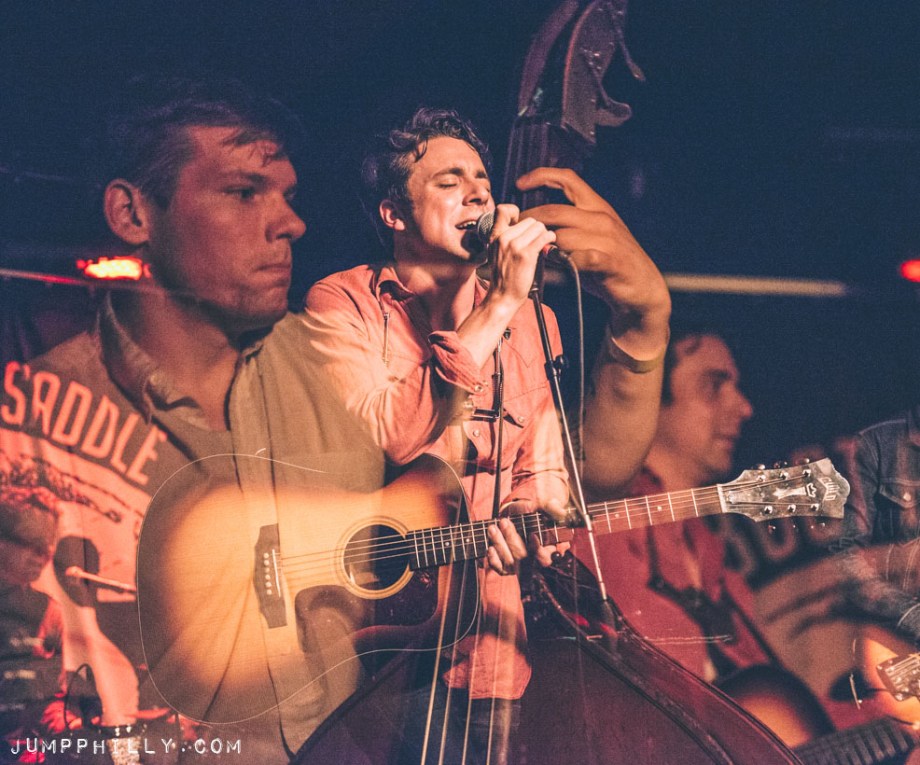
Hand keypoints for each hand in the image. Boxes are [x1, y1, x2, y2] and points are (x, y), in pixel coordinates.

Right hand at [483, 202, 556, 311]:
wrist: (502, 296)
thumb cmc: (502, 277)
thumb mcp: (496, 252)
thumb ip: (506, 237)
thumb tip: (526, 227)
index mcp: (494, 236)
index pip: (503, 209)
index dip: (515, 211)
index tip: (521, 222)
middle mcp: (503, 238)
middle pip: (529, 220)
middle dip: (535, 230)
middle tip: (535, 242)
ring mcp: (514, 245)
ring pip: (538, 227)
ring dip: (543, 235)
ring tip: (541, 245)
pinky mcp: (526, 254)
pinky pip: (544, 237)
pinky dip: (550, 239)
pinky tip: (548, 245)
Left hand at [493, 499, 571, 569]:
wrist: (525, 514)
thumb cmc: (538, 512)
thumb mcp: (549, 507)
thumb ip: (554, 508)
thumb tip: (558, 511)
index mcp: (550, 550)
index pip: (545, 557)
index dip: (538, 549)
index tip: (532, 535)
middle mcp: (536, 562)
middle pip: (524, 558)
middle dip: (512, 540)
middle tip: (504, 522)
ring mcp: (522, 566)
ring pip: (510, 563)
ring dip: (500, 545)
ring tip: (492, 529)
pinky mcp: (509, 567)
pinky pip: (501, 569)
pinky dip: (494, 560)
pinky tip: (490, 548)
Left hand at [517, 167, 669, 357]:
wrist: (641, 285)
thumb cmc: (610, 259)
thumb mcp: (592, 234)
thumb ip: (569, 225)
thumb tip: (537, 222)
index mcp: (596, 205)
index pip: (567, 179)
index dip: (541, 176)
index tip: (519, 184)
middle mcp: (601, 217)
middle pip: (555, 211)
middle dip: (531, 220)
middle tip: (517, 231)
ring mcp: (606, 238)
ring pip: (562, 236)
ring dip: (545, 246)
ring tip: (538, 254)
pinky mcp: (609, 261)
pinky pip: (579, 258)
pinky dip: (566, 262)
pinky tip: (562, 266)